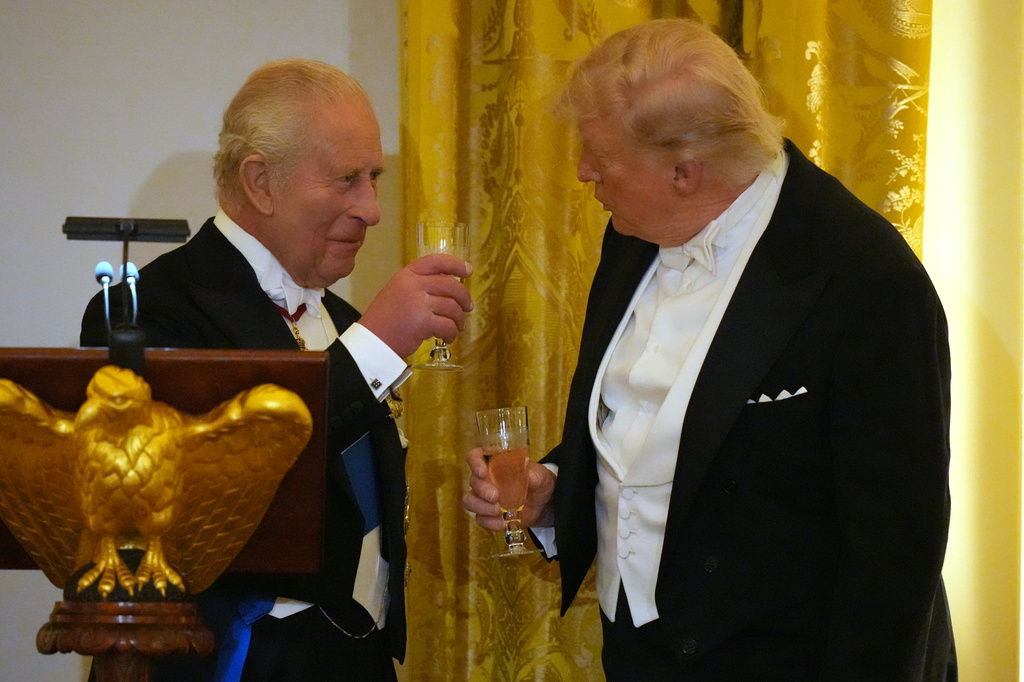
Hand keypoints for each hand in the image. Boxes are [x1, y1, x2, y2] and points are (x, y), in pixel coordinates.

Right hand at [358, 253, 472, 357]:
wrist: (372, 341)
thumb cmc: (386, 319)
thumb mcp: (398, 291)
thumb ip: (420, 285)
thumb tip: (452, 285)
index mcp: (407, 274)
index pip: (436, 261)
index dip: (456, 264)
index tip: (469, 270)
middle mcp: (413, 284)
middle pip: (451, 285)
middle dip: (464, 297)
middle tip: (468, 307)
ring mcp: (418, 303)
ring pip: (452, 307)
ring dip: (459, 319)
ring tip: (456, 327)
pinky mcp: (423, 322)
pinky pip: (448, 325)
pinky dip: (452, 333)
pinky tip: (447, 338)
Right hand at [462, 447, 555, 531]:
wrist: (545, 505)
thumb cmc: (540, 483)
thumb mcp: (541, 476)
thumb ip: (535, 475)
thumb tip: (529, 476)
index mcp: (496, 462)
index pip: (476, 456)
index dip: (475, 462)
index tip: (483, 472)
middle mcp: (487, 479)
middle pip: (473, 481)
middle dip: (481, 489)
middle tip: (495, 496)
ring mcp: (485, 498)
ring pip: (469, 500)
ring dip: (480, 506)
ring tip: (498, 511)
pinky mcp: (489, 515)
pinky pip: (480, 519)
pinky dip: (489, 522)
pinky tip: (502, 523)